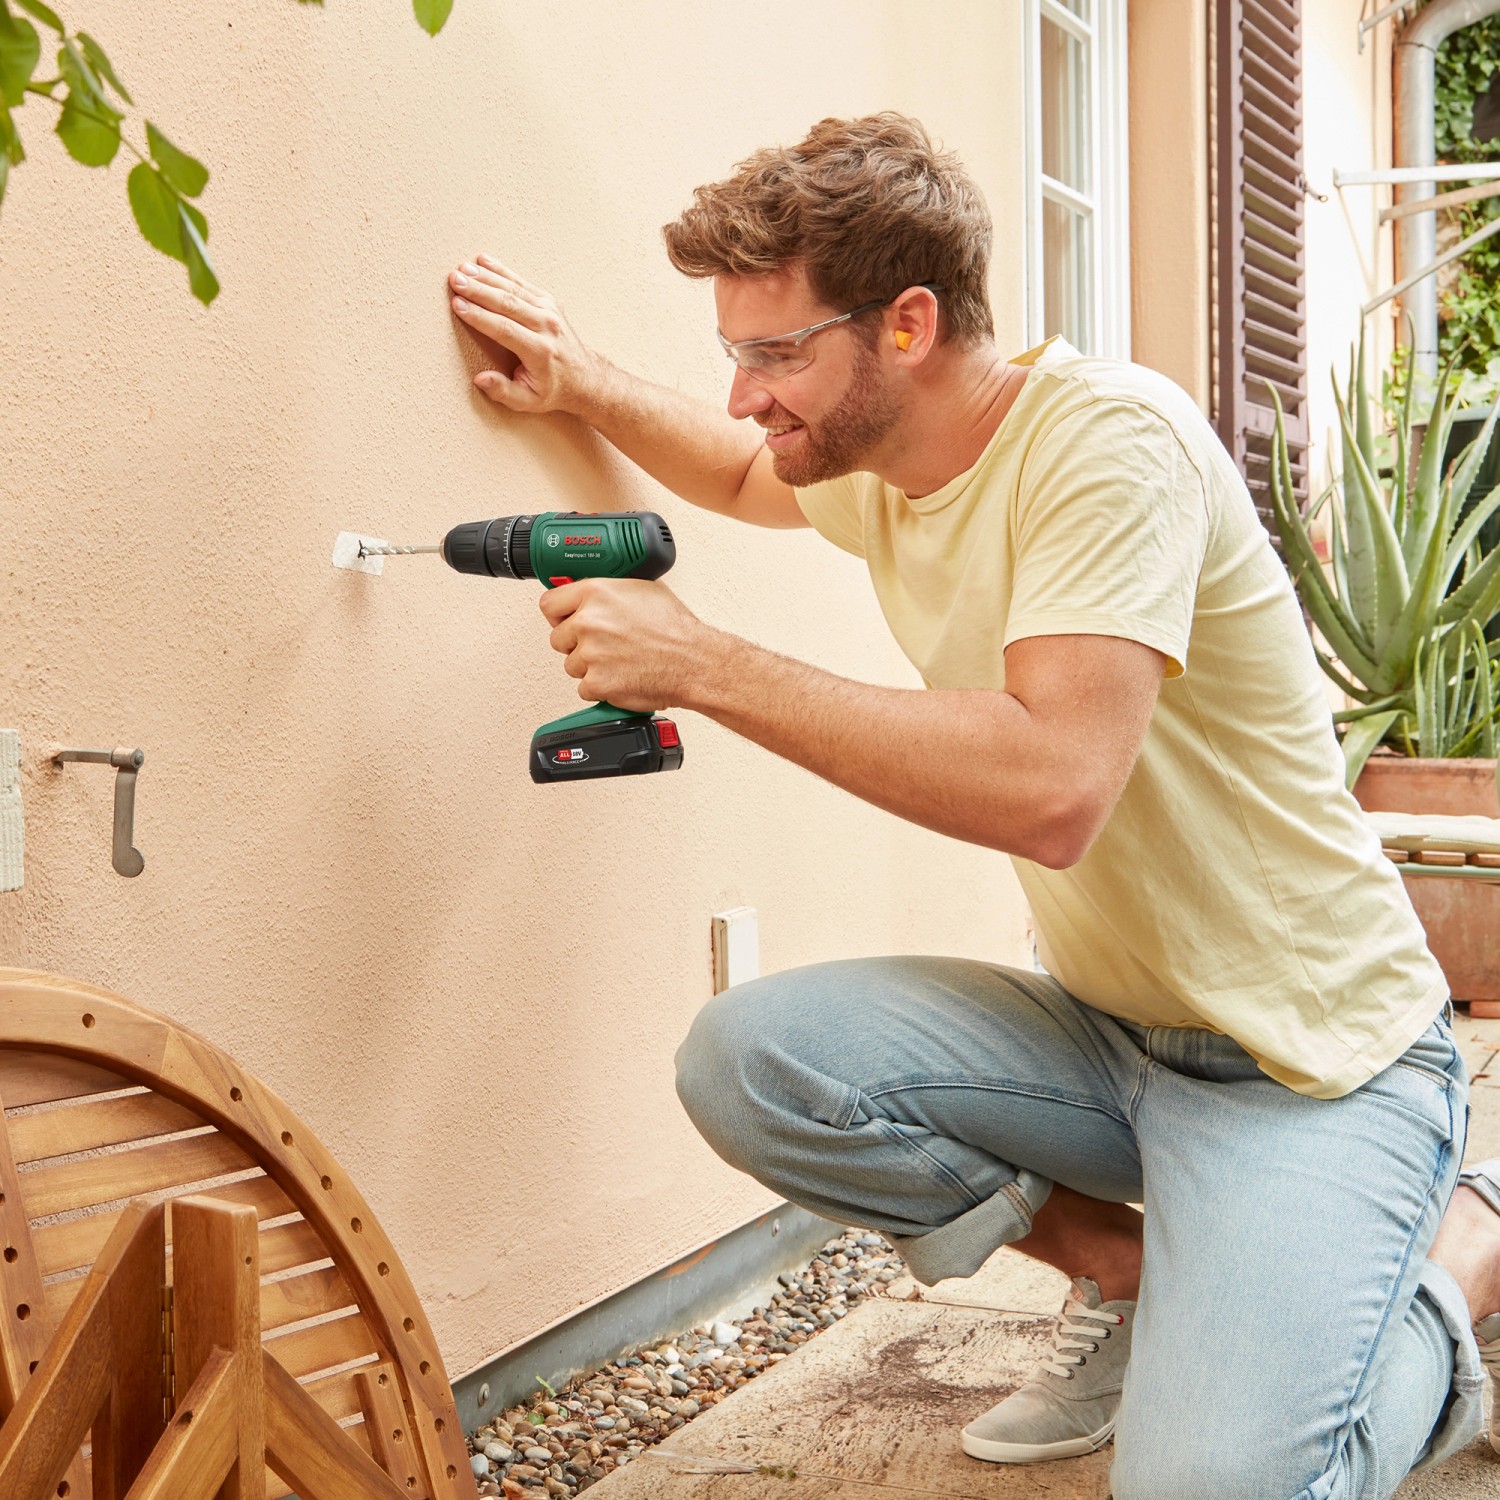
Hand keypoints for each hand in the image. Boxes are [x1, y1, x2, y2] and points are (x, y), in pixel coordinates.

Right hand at [447, 255, 604, 415]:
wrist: (584, 378)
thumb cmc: (552, 390)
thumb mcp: (528, 401)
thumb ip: (502, 391)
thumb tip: (480, 379)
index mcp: (539, 351)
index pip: (504, 329)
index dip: (479, 316)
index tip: (457, 305)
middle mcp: (546, 326)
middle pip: (507, 303)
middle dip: (478, 290)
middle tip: (454, 279)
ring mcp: (549, 311)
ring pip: (514, 289)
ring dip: (486, 277)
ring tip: (462, 269)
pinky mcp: (548, 302)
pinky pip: (522, 282)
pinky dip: (502, 271)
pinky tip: (483, 261)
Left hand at [539, 578, 712, 712]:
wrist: (692, 662)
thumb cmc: (675, 629)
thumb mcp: (643, 589)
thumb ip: (609, 590)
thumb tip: (593, 593)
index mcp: (596, 593)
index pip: (549, 603)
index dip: (558, 614)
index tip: (563, 619)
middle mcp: (589, 622)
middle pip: (557, 637)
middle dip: (575, 643)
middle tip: (601, 645)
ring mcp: (590, 654)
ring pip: (571, 665)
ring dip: (589, 667)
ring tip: (618, 661)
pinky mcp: (596, 682)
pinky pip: (584, 688)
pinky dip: (600, 687)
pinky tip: (621, 676)